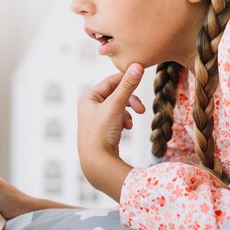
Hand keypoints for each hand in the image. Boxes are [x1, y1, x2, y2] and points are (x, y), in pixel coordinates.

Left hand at [77, 63, 144, 200]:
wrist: (98, 163)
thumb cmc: (102, 133)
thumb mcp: (116, 106)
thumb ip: (127, 86)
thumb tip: (137, 66)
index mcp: (88, 98)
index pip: (110, 81)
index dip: (126, 80)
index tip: (141, 79)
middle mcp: (89, 107)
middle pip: (115, 94)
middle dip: (130, 100)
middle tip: (141, 109)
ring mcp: (96, 120)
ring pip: (118, 107)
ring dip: (128, 112)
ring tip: (132, 122)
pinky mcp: (103, 131)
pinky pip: (118, 118)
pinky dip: (124, 121)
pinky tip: (127, 129)